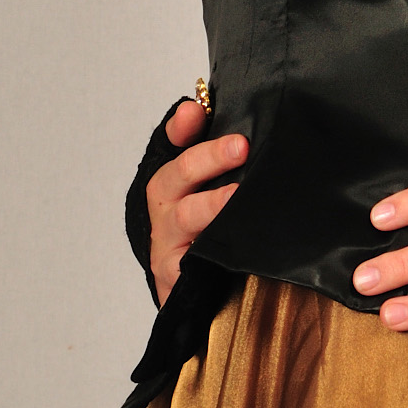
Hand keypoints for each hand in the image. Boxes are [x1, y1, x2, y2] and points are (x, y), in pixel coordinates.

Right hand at [146, 100, 247, 305]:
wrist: (204, 296)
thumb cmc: (213, 236)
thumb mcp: (222, 194)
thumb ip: (227, 159)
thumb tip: (230, 124)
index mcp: (175, 179)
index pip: (173, 142)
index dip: (182, 126)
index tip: (196, 111)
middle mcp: (166, 206)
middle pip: (177, 174)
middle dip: (207, 157)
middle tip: (240, 147)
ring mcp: (167, 240)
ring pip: (185, 216)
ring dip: (210, 204)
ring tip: (235, 196)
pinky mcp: (173, 275)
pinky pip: (186, 262)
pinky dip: (205, 252)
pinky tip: (229, 244)